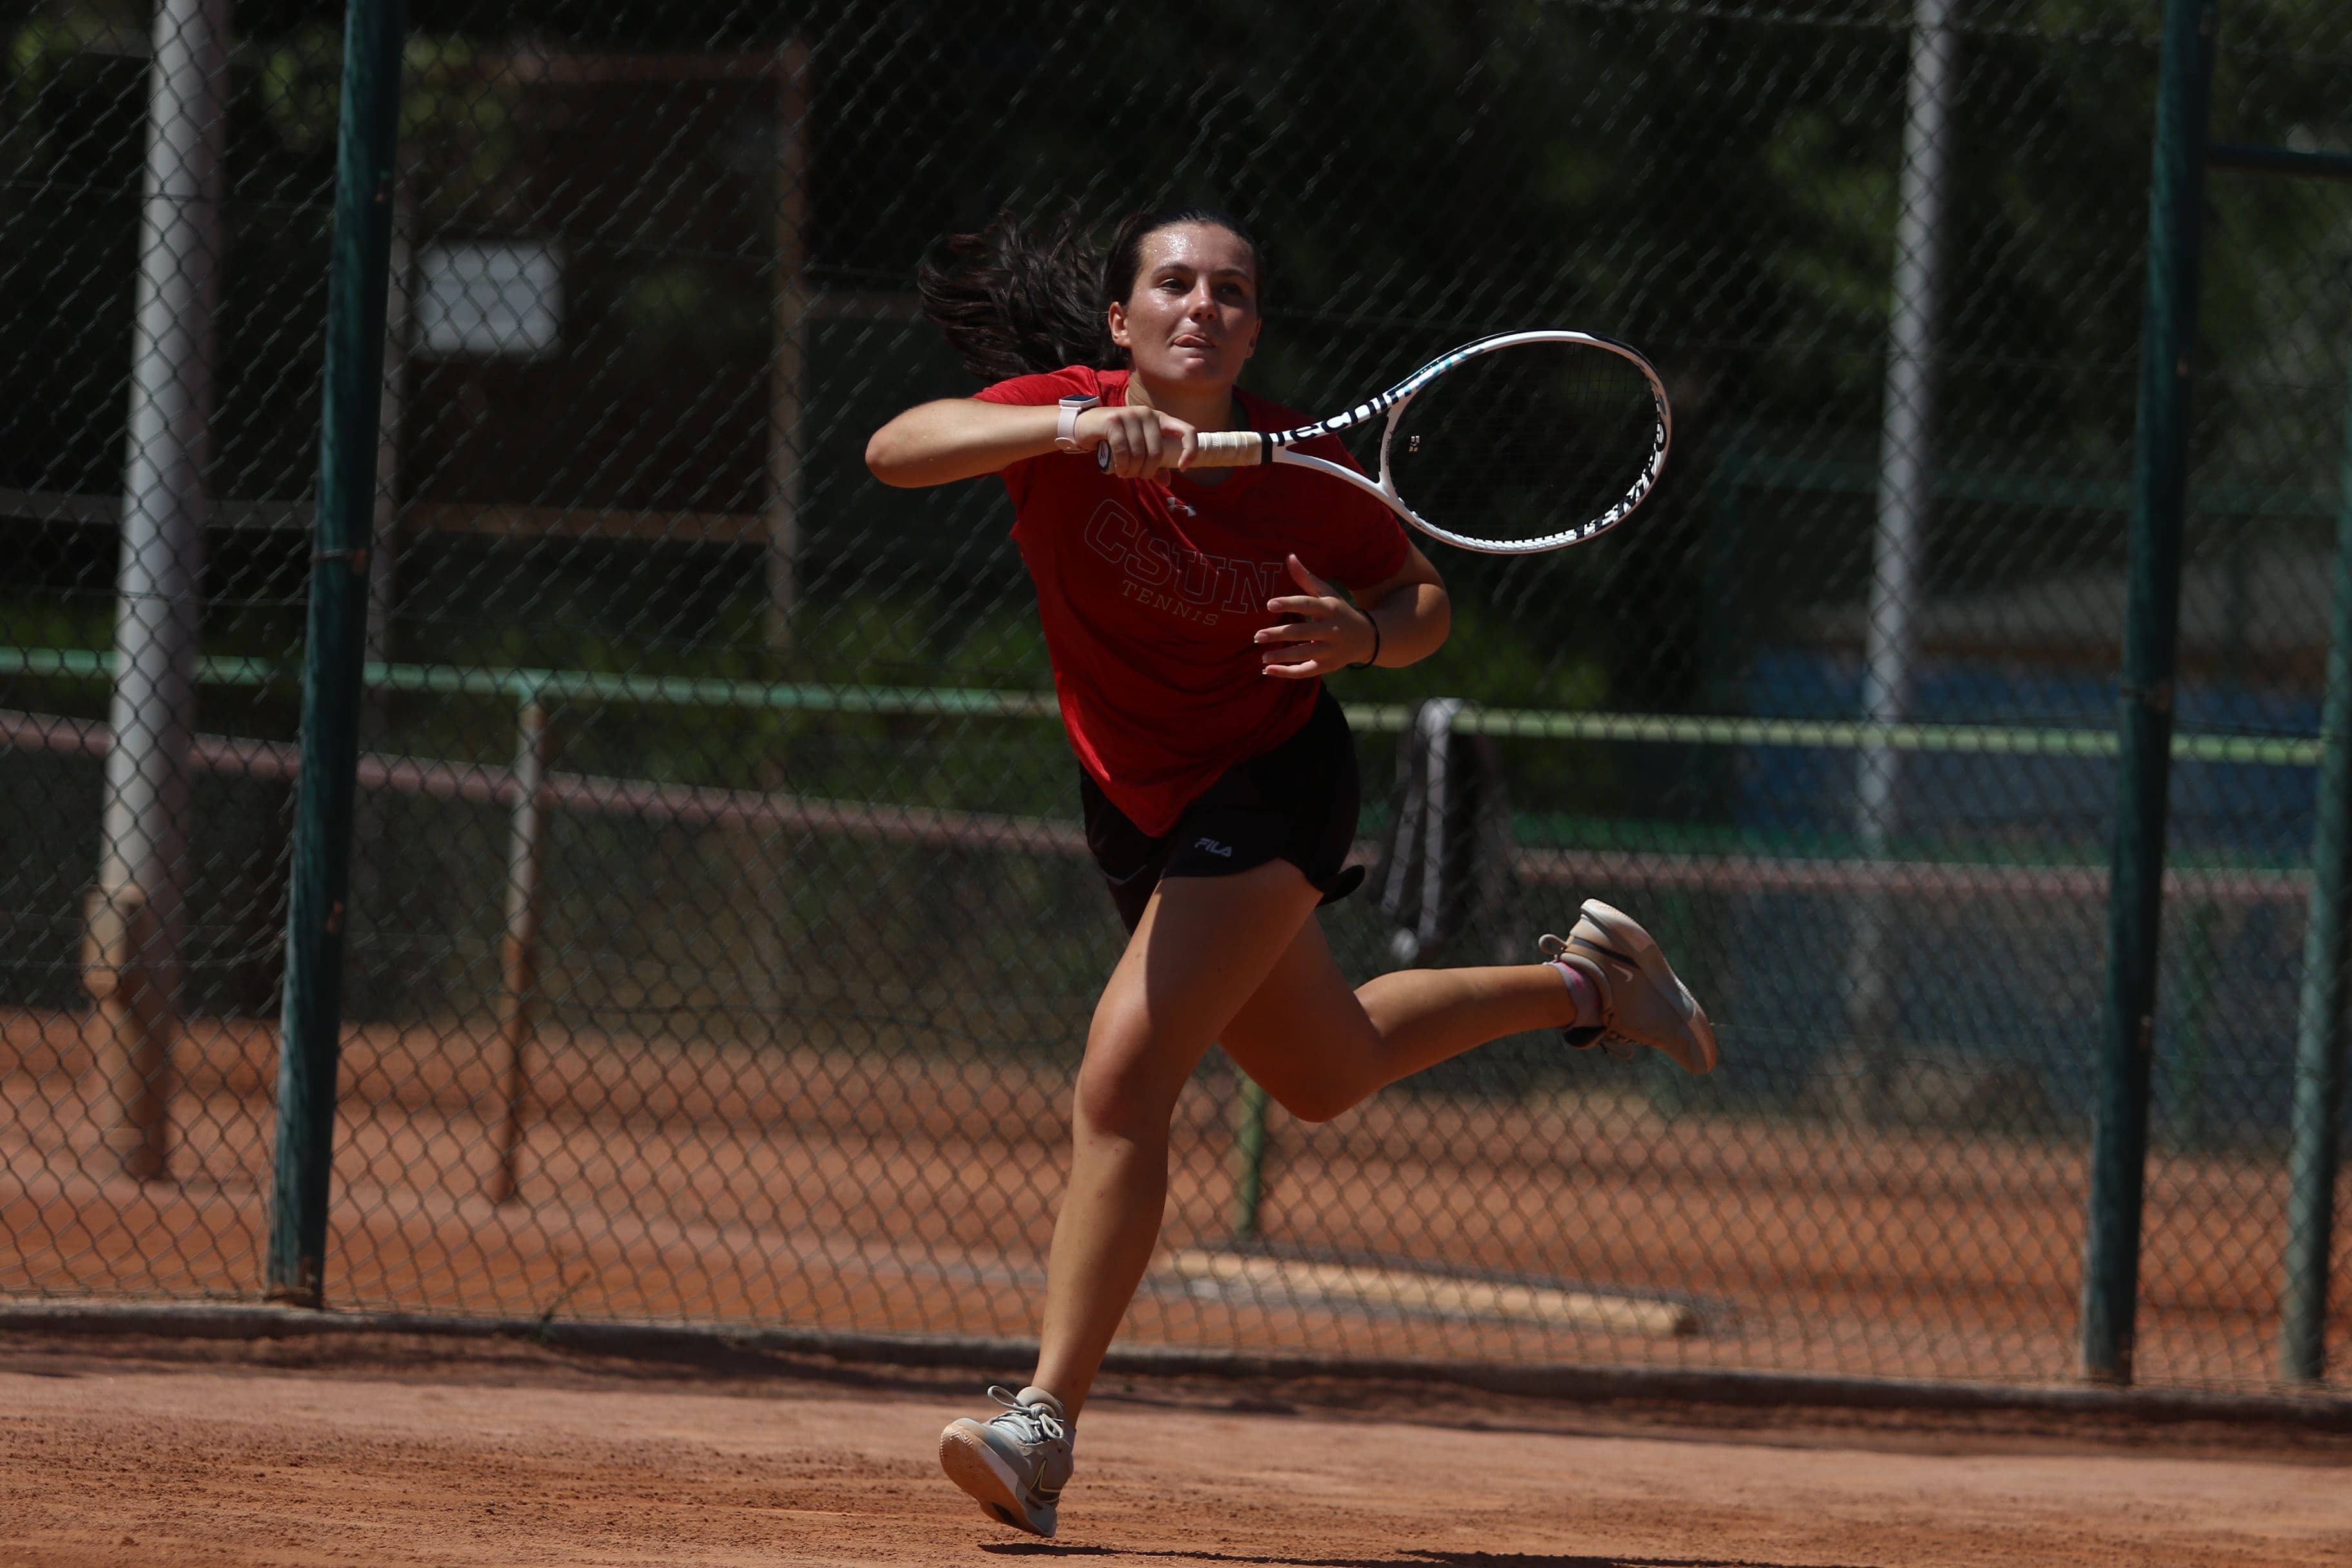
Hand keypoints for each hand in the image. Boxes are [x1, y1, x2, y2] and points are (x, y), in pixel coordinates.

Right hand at [1078, 404, 1198, 477]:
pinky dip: (1121, 465)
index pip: (1186, 430)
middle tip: (1135, 476)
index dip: (1190, 450)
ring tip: (1124, 473)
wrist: (1086, 426)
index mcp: (1160, 419)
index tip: (1183, 467)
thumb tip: (1167, 481)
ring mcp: (1130, 415)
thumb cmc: (1115, 439)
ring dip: (1131, 471)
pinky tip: (1118, 470)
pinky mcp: (1114, 421)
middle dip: (1146, 471)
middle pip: (1157, 452)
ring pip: (1139, 454)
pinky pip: (1123, 451)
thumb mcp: (1137, 451)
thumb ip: (1153, 465)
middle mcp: (1147, 414)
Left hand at [1255, 554, 1376, 677]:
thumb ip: (1306, 578)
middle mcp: (1331, 630)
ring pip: (1304, 654)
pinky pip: (1306, 671)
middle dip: (1279, 634)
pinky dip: (1287, 673)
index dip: (1289, 604)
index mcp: (1330, 608)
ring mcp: (1331, 650)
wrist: (1368, 637)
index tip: (1269, 604)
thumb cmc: (1340, 611)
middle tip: (1257, 636)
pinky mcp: (1328, 666)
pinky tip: (1268, 670)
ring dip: (1282, 656)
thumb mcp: (1327, 593)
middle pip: (1302, 632)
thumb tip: (1289, 557)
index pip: (1307, 604)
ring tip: (1262, 656)